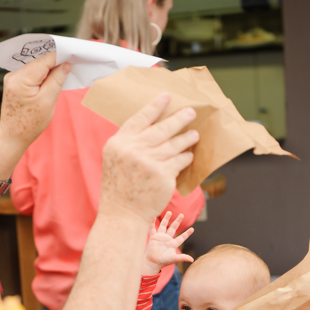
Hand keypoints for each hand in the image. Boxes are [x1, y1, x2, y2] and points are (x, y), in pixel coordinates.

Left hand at [0, 52, 70, 153]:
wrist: (13, 137)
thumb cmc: (30, 124)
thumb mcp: (47, 101)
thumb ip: (56, 80)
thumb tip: (65, 64)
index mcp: (21, 79)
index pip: (44, 60)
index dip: (60, 55)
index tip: (74, 54)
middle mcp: (13, 75)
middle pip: (39, 62)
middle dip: (55, 62)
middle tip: (72, 63)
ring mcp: (12, 79)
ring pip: (36, 67)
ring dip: (49, 70)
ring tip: (63, 74)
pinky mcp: (14, 84)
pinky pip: (31, 74)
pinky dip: (42, 76)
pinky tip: (50, 81)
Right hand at [101, 93, 198, 223]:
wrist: (122, 214)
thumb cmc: (119, 188)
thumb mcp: (114, 159)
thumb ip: (130, 142)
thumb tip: (155, 126)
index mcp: (118, 143)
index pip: (140, 118)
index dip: (155, 106)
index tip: (167, 96)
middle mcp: (133, 150)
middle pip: (163, 127)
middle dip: (180, 118)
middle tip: (191, 112)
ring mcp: (150, 162)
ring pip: (176, 143)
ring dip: (188, 138)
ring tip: (194, 135)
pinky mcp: (164, 175)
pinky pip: (181, 160)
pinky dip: (186, 157)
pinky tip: (188, 155)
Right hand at [144, 212, 193, 273]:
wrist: (152, 262)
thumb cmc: (163, 261)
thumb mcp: (174, 258)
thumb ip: (182, 257)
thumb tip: (192, 260)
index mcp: (173, 244)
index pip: (181, 237)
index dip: (187, 233)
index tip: (192, 229)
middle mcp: (167, 239)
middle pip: (173, 228)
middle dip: (177, 221)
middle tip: (182, 215)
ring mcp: (160, 237)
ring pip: (164, 226)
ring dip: (166, 219)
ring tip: (169, 212)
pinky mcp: (153, 237)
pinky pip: (153, 228)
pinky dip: (152, 223)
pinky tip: (153, 216)